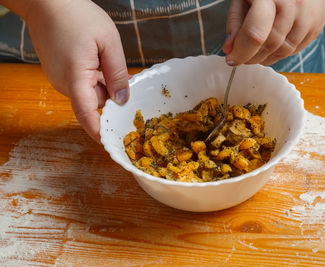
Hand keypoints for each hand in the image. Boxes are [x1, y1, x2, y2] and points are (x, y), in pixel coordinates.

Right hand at [24, 0, 128, 141]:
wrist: (46, 0)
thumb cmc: (76, 14)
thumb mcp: (108, 41)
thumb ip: (117, 73)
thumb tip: (122, 100)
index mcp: (75, 77)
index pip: (86, 114)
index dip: (99, 131)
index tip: (113, 143)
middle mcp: (64, 83)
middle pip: (93, 104)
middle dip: (112, 101)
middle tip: (133, 91)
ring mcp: (59, 77)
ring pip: (89, 93)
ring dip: (105, 87)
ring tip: (117, 70)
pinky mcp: (60, 71)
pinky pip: (82, 83)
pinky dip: (96, 80)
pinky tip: (104, 65)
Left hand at [222, 0, 324, 65]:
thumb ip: (235, 22)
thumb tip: (229, 49)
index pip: (254, 35)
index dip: (241, 52)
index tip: (231, 59)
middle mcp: (292, 5)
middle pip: (269, 45)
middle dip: (250, 57)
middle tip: (241, 56)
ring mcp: (307, 16)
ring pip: (282, 51)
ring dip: (264, 58)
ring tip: (254, 53)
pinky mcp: (316, 26)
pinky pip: (294, 50)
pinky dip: (279, 54)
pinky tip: (270, 47)